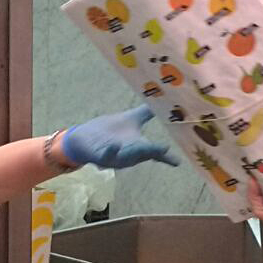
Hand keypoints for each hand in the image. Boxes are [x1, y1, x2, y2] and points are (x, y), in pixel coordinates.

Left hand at [60, 106, 178, 168]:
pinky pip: (107, 156)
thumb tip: (163, 101)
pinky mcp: (100, 156)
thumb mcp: (131, 119)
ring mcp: (116, 157)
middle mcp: (130, 154)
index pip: (155, 152)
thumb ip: (147, 112)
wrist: (84, 137)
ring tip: (146, 147)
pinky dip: (111, 151)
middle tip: (165, 149)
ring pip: (128, 157)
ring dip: (135, 153)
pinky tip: (114, 145)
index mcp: (139, 146)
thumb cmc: (109, 130)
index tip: (178, 161)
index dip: (166, 157)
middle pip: (144, 153)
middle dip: (153, 152)